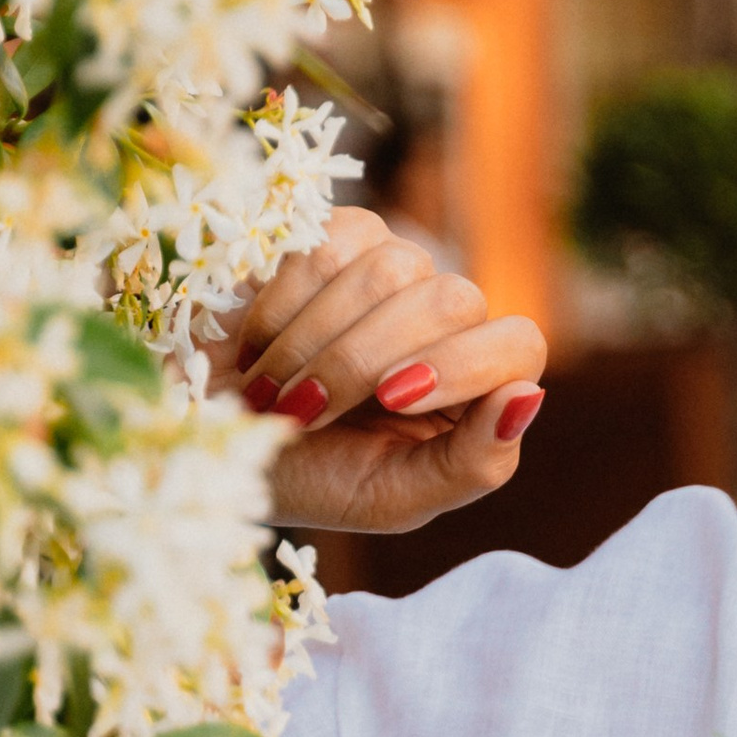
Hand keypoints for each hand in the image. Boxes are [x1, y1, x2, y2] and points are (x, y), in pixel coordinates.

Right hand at [203, 208, 548, 536]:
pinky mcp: (341, 237)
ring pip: (391, 268)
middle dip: (364, 361)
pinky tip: (255, 347)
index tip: (391, 398)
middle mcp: (450, 320)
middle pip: (450, 300)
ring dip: (314, 340)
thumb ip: (473, 465)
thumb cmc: (311, 478)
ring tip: (273, 391)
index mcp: (479, 385)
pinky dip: (282, 303)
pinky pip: (331, 244)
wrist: (208, 440)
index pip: (518, 344)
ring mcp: (399, 270)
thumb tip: (527, 397)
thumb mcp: (393, 498)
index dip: (460, 364)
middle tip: (301, 412)